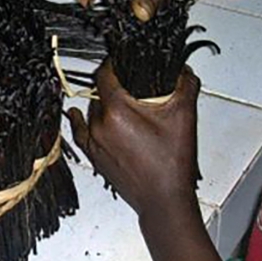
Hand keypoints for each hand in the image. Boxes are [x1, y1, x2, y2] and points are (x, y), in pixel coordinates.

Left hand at [66, 63, 200, 218]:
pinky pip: (81, 132)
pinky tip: (77, 114)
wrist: (164, 201)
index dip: (113, 63)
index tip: (121, 59)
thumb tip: (183, 71)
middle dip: (115, 85)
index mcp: (117, 111)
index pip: (105, 74)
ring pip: (92, 111)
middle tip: (132, 84)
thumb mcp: (184, 117)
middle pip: (100, 92)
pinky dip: (81, 121)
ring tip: (120, 101)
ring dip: (103, 104)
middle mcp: (100, 126)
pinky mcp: (94, 156)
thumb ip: (184, 86)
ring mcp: (94, 143)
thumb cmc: (171, 165)